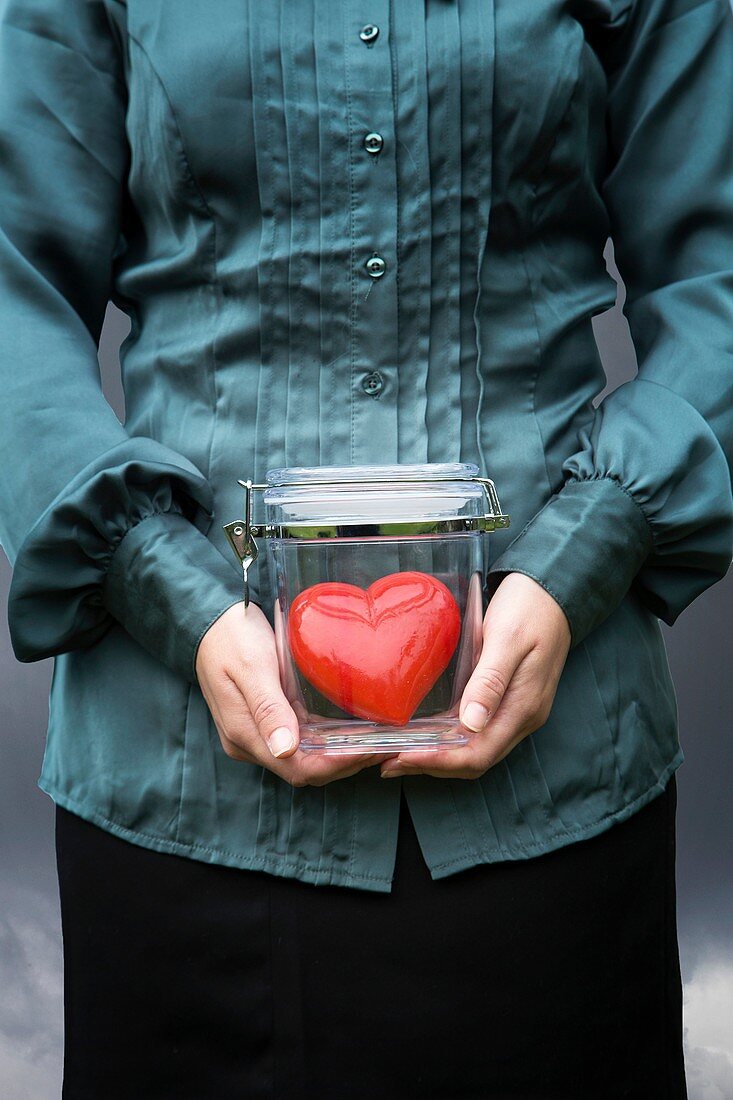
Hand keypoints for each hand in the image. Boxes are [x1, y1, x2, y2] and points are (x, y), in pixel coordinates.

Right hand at [195, 602, 395, 786]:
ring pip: (305, 756)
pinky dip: (326, 739)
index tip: (372, 750)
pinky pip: (300, 738)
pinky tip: (350, 730)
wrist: (209, 618)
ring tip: (376, 739)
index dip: (337, 765)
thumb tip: (286, 749)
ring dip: (339, 753)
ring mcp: (257, 732)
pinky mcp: (265, 718)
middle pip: (304, 768)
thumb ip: (268, 708)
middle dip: (345, 762)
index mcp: (245, 735)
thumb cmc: (231, 636)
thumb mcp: (253, 667)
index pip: (299, 768)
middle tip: (385, 744)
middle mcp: (250, 742)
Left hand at [380, 573, 571, 779]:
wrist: (553, 591)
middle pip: (475, 759)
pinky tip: (427, 734)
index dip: (439, 761)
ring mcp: (516, 711)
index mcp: (523, 707)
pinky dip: (450, 739)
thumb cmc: (530, 608)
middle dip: (432, 765)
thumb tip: (471, 722)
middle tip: (389, 761)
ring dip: (439, 756)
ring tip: (399, 753)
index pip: (478, 754)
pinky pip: (478, 732)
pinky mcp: (508, 700)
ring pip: (476, 750)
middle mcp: (522, 718)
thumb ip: (490, 680)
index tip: (403, 757)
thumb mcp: (507, 638)